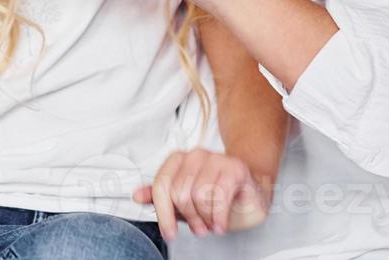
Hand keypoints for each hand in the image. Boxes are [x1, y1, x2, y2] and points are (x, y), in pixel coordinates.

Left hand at [136, 149, 269, 238]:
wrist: (251, 193)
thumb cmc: (218, 196)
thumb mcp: (186, 200)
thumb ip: (162, 196)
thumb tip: (137, 196)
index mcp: (179, 159)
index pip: (161, 186)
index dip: (163, 213)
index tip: (170, 233)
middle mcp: (196, 155)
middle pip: (180, 193)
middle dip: (189, 217)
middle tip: (199, 228)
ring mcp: (217, 158)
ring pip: (199, 195)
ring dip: (206, 218)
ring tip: (211, 224)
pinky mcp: (236, 168)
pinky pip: (220, 197)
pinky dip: (219, 217)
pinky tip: (221, 225)